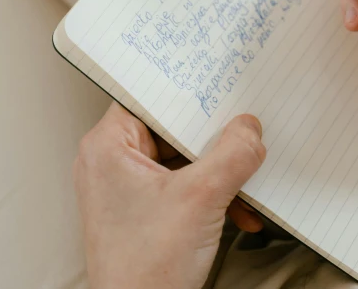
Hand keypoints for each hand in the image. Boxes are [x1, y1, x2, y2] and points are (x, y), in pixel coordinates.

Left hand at [74, 103, 265, 288]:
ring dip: (218, 172)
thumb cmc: (144, 270)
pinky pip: (183, 187)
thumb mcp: (201, 198)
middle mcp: (113, 163)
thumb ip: (232, 155)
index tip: (216, 86)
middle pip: (172, 130)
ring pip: (182, 160)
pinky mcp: (145, 212)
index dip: (184, 91)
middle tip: (240, 131)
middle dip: (213, 139)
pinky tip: (238, 209)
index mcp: (109, 147)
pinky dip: (212, 195)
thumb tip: (248, 129)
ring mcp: (129, 190)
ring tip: (244, 180)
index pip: (149, 98)